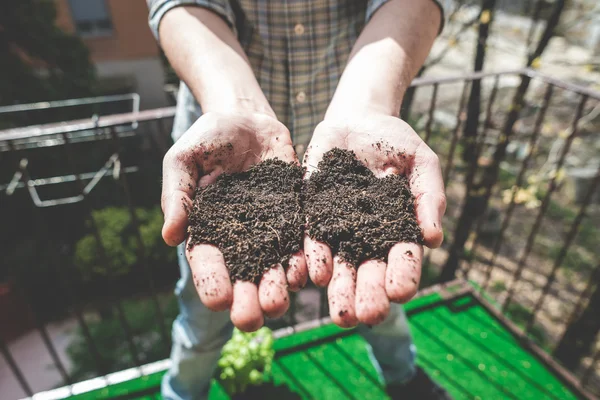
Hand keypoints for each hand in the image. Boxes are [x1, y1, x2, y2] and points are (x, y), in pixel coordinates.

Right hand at [162, 111, 307, 330]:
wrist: (247, 119)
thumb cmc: (208, 138)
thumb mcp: (184, 159)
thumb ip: (178, 195)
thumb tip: (170, 237)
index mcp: (207, 228)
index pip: (207, 262)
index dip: (211, 282)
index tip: (218, 300)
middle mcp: (238, 236)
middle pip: (241, 274)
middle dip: (246, 298)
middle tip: (250, 320)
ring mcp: (267, 228)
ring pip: (272, 265)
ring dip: (275, 287)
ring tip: (279, 305)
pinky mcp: (293, 216)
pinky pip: (298, 241)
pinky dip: (301, 259)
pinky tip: (304, 274)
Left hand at [303, 115, 445, 326]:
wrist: (358, 120)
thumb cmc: (396, 143)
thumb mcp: (421, 163)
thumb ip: (428, 197)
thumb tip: (434, 238)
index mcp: (396, 230)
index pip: (403, 259)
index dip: (404, 276)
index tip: (401, 292)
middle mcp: (366, 237)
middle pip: (369, 271)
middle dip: (369, 294)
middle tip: (368, 316)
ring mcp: (337, 227)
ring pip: (338, 264)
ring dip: (340, 289)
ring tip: (341, 314)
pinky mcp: (312, 213)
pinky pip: (311, 238)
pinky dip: (313, 256)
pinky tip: (315, 275)